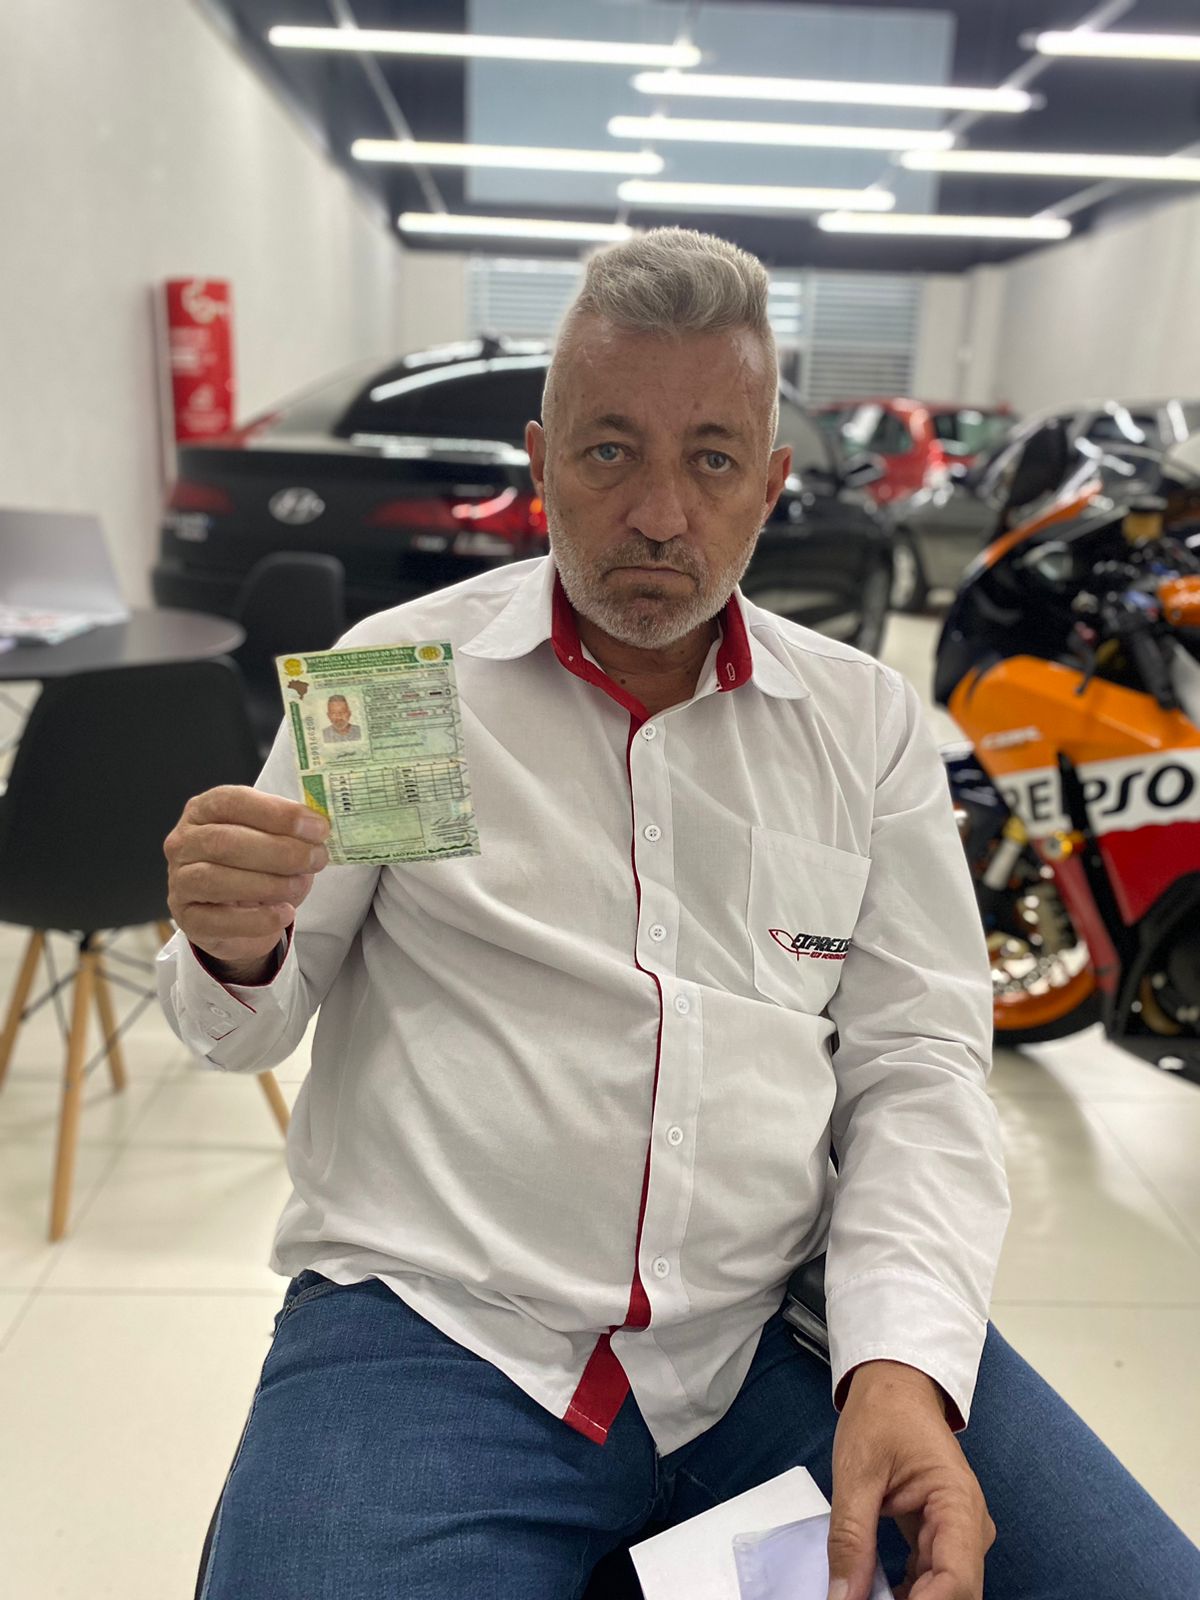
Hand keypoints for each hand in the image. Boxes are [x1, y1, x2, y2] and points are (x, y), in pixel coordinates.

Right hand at [165, 785, 329, 975]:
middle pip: (224, 841)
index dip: (277, 813)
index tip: (316, 828)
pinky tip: (284, 913)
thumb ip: (289, 830)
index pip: (233, 802)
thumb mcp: (272, 839)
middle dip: (279, 850)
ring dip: (268, 883)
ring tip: (300, 885)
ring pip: (215, 878)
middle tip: (316, 858)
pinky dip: (257, 919)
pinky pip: (218, 920)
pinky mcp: (188, 919)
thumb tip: (317, 829)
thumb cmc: (256, 866)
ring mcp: (180, 881)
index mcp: (204, 810)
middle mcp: (184, 842)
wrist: (239, 915)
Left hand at [826, 1361, 993, 1599]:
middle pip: (956, 1592)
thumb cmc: (882, 1415)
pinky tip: (875, 1595)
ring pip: (944, 1591)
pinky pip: (931, 1580)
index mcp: (958, 1503)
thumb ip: (850, 1539)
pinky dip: (907, 1595)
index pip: (956, 1579)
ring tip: (862, 1597)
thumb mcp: (856, 1473)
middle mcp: (969, 1526)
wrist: (895, 1385)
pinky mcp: (941, 1536)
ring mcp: (958, 1533)